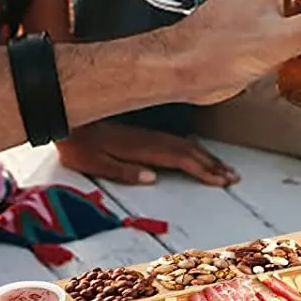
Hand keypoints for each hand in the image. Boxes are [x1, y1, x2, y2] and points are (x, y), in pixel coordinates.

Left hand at [57, 122, 237, 187]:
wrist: (68, 120)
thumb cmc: (78, 143)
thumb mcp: (93, 162)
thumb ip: (123, 170)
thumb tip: (151, 178)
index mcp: (141, 148)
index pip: (180, 160)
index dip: (203, 170)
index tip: (220, 180)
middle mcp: (148, 139)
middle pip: (189, 151)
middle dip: (213, 164)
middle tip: (233, 176)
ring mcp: (148, 134)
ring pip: (185, 145)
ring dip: (206, 156)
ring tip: (223, 167)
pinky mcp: (143, 133)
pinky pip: (176, 141)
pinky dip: (192, 149)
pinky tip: (199, 153)